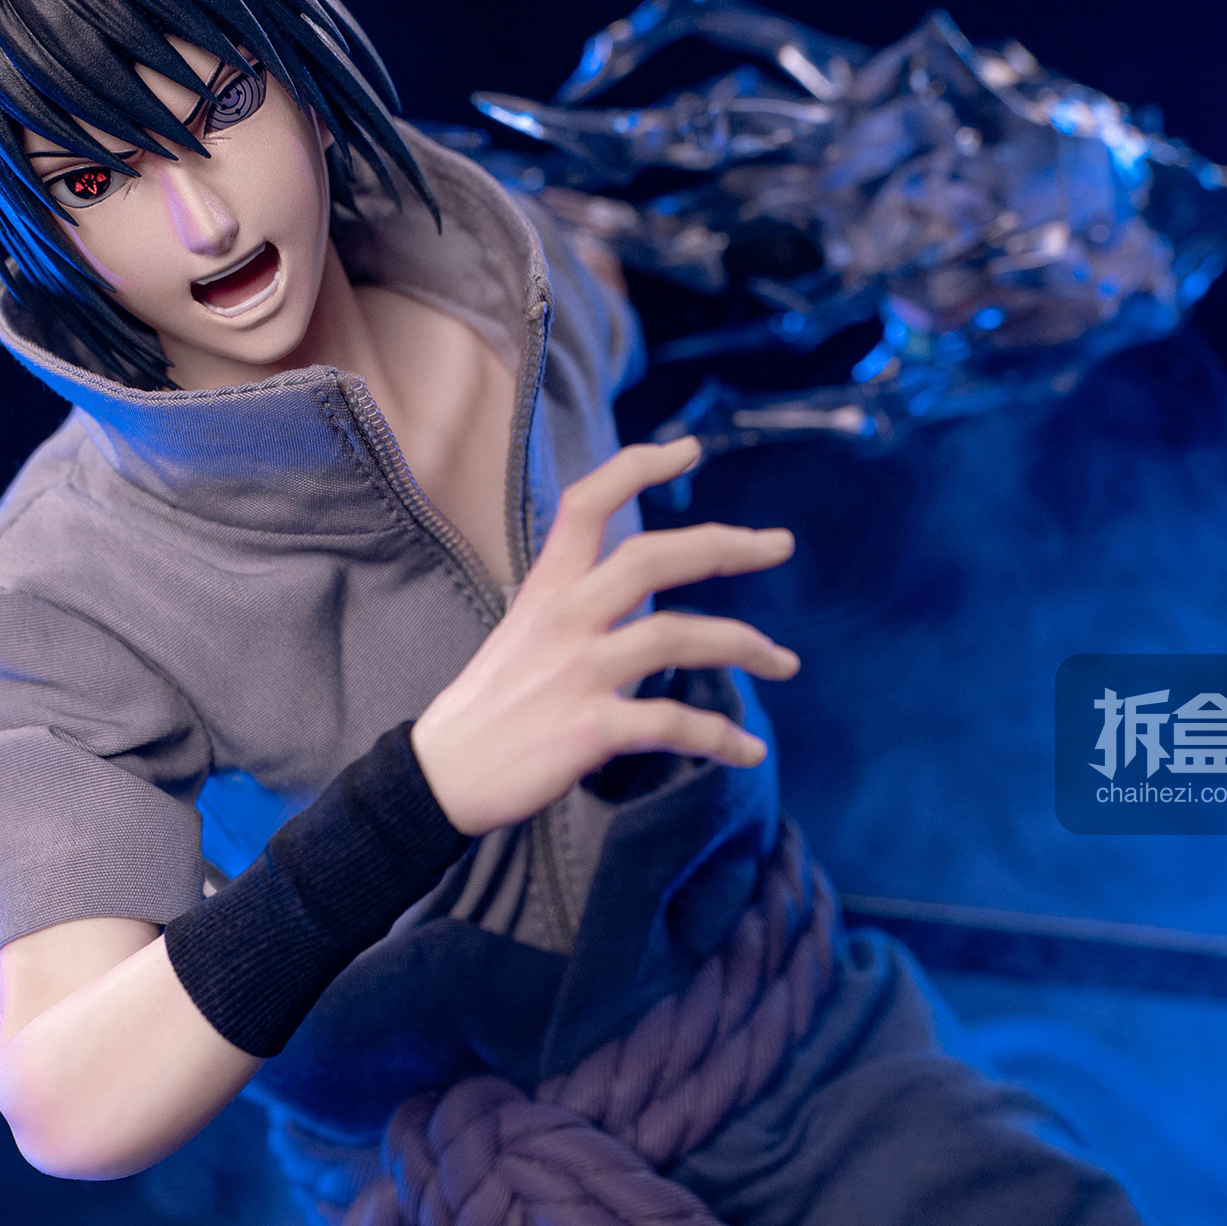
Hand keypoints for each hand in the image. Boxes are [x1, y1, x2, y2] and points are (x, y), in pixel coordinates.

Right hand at [410, 438, 798, 835]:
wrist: (441, 776)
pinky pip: (672, 724)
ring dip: (746, 646)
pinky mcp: (589, 730)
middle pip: (654, 558)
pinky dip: (720, 738)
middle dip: (728, 545)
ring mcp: (577, 673)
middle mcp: (565, 620)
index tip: (688, 449)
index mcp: (547, 588)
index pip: (588, 503)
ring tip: (785, 662)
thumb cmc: (490, 704)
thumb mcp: (522, 630)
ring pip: (679, 637)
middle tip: (781, 544)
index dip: (639, 467)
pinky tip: (748, 752)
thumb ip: (575, 602)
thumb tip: (634, 590)